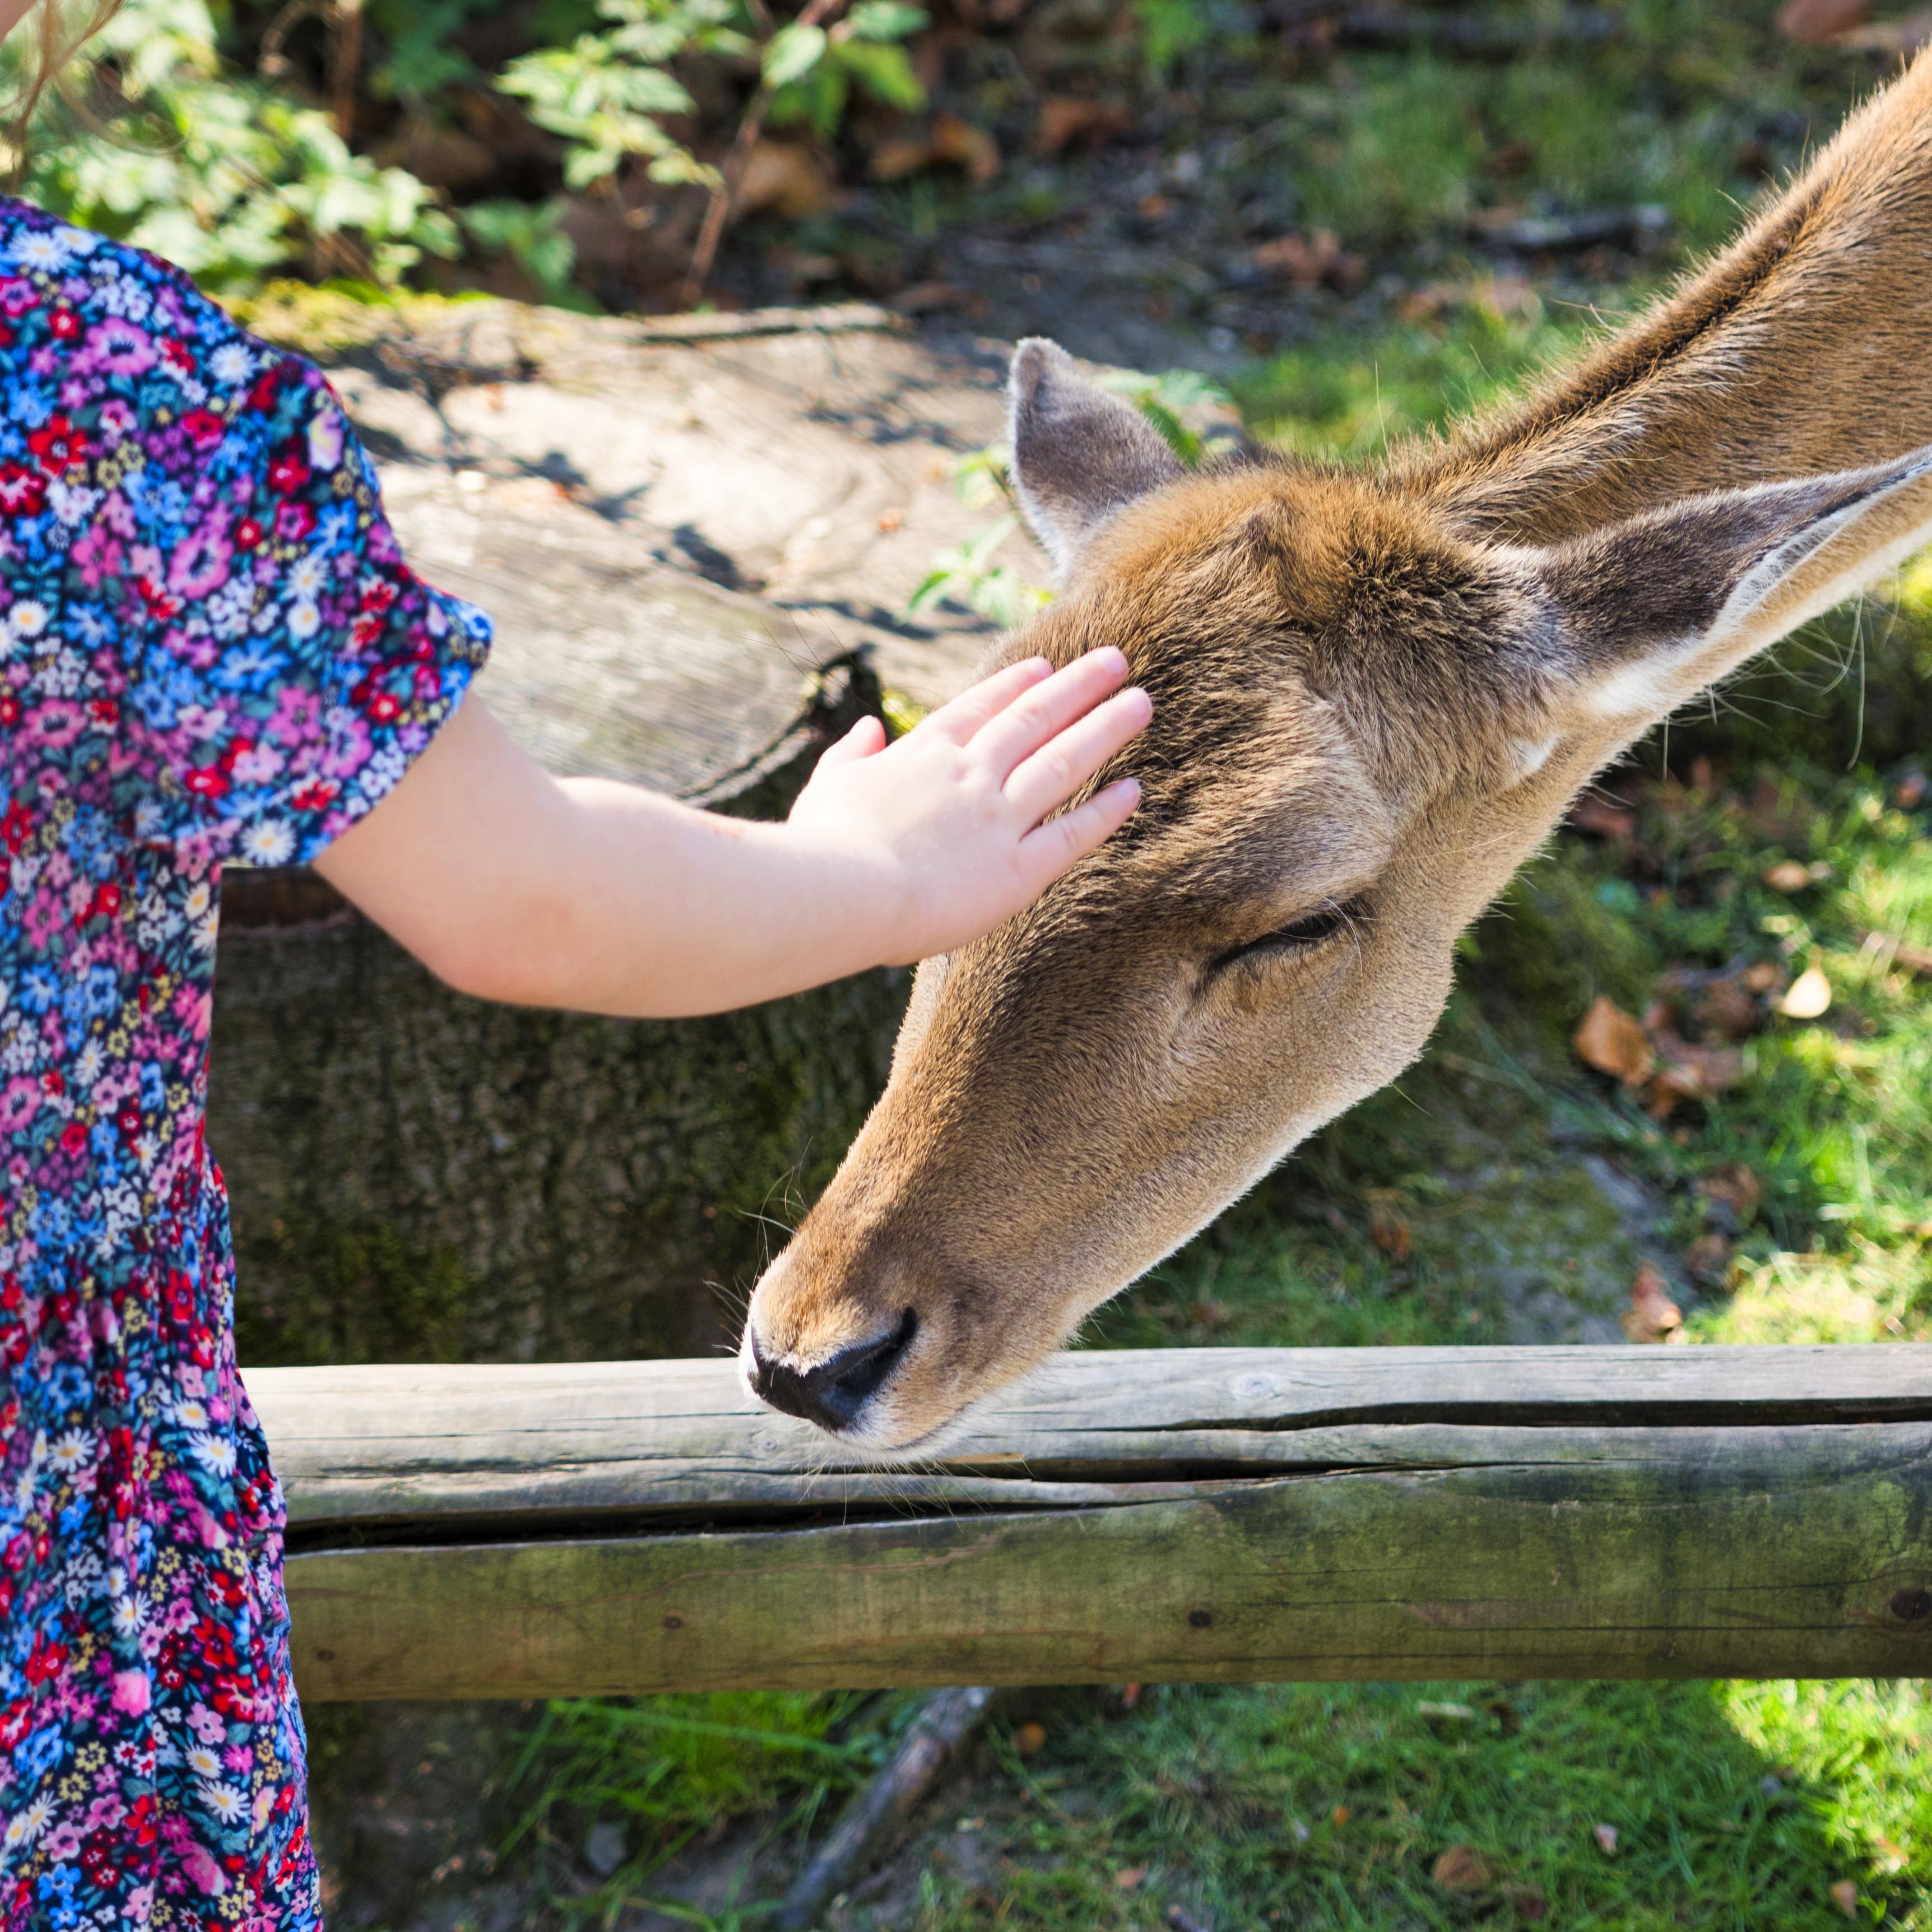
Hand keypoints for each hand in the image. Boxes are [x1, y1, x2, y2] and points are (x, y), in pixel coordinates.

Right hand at [784, 646, 1150, 964]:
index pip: (979, 708)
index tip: (1044, 666)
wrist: (839, 893)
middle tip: (1116, 661)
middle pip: (1034, 719)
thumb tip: (867, 728)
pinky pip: (1072, 835)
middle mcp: (969, 775)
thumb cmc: (820, 847)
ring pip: (1063, 762)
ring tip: (1141, 703)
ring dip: (1105, 729)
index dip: (1015, 684)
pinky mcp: (1016, 870)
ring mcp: (997, 819)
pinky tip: (1134, 789)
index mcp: (922, 753)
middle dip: (1078, 687)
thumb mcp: (826, 787)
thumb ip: (850, 754)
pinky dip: (1105, 811)